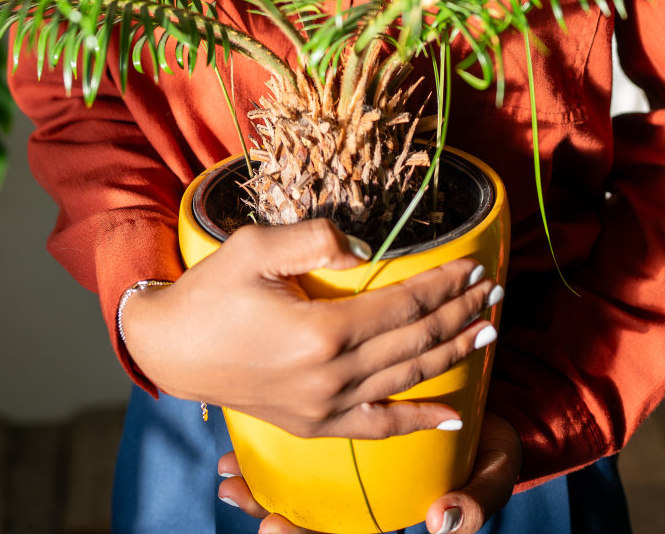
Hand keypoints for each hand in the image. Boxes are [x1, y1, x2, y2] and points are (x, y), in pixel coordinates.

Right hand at [119, 218, 500, 438]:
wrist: (171, 351)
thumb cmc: (210, 292)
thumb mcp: (253, 247)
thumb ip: (312, 239)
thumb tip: (364, 248)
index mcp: (321, 332)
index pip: (401, 306)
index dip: (441, 286)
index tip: (472, 267)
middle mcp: (331, 377)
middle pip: (413, 343)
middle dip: (458, 315)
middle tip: (493, 294)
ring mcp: (325, 408)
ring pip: (405, 381)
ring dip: (450, 356)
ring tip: (485, 333)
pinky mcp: (315, 425)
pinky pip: (378, 426)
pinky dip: (416, 421)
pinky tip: (450, 416)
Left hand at [215, 411, 521, 532]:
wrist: (491, 413)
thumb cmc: (491, 453)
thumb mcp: (492, 478)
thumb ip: (474, 504)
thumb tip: (441, 522)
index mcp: (390, 508)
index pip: (341, 530)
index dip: (305, 532)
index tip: (269, 527)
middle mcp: (366, 495)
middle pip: (311, 510)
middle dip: (266, 503)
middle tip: (232, 494)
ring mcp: (355, 467)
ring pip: (301, 482)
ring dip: (262, 481)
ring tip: (227, 476)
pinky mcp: (351, 423)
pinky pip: (309, 444)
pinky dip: (276, 447)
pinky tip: (246, 440)